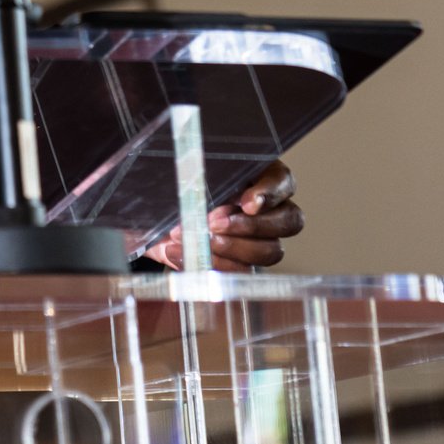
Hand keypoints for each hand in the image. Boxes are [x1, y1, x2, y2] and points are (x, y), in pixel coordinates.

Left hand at [143, 160, 303, 271]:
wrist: (154, 217)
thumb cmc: (174, 186)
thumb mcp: (184, 172)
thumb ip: (197, 171)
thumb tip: (197, 179)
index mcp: (259, 176)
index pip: (283, 181)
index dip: (270, 193)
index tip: (248, 204)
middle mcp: (269, 209)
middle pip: (289, 221)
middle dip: (251, 226)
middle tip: (214, 223)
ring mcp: (260, 239)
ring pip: (271, 251)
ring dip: (233, 248)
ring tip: (197, 240)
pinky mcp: (242, 263)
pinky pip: (243, 271)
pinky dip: (215, 265)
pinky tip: (182, 253)